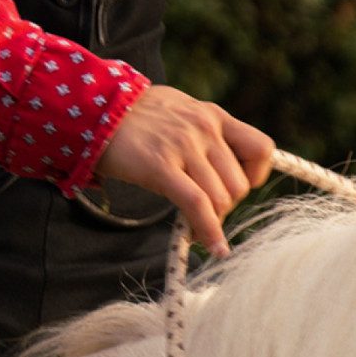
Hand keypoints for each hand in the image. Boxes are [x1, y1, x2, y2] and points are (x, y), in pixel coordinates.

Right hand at [95, 86, 273, 256]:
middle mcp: (204, 128)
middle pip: (239, 184)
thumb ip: (203, 131)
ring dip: (213, 220)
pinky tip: (213, 247)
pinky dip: (210, 231)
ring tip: (196, 225)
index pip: (261, 149)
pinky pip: (198, 205)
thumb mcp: (179, 110)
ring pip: (221, 198)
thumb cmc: (133, 115)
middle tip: (203, 210)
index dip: (254, 176)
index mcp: (212, 115)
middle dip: (225, 205)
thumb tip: (219, 163)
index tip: (236, 187)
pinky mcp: (161, 166)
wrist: (94, 108)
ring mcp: (184, 146)